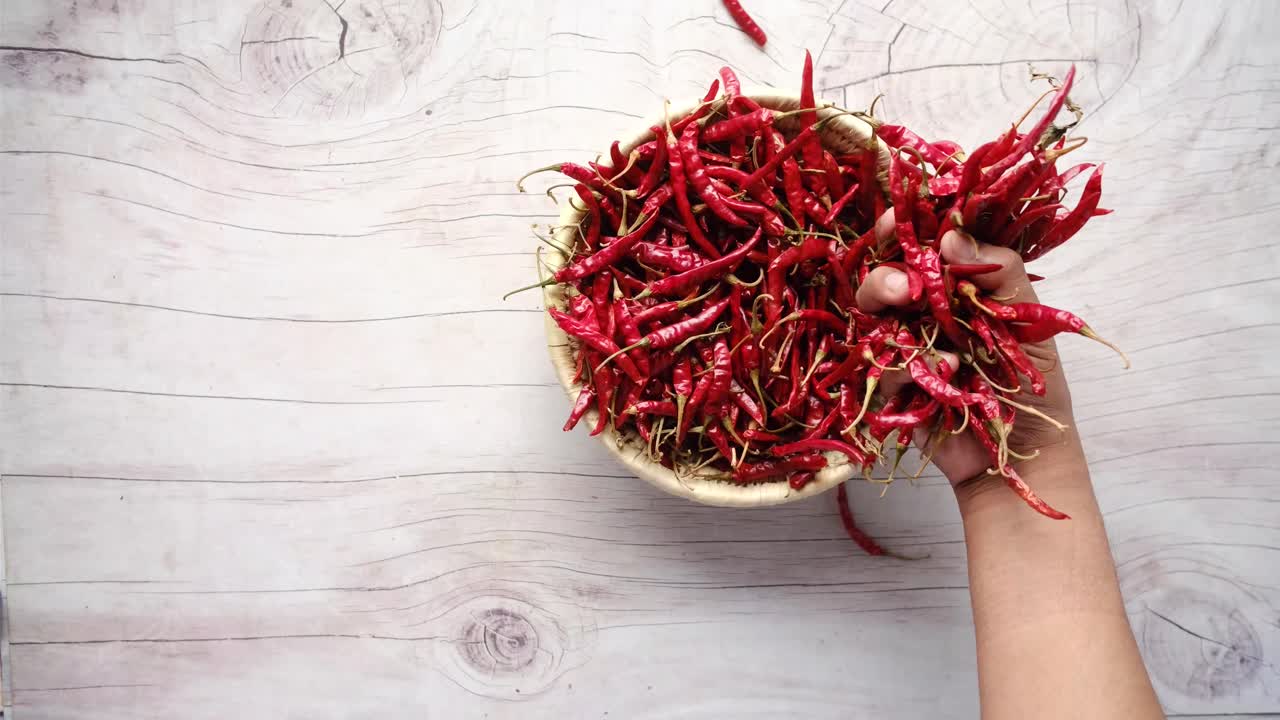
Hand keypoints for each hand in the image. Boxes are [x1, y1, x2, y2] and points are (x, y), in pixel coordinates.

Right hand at [854, 210, 1078, 487]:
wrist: (1024, 456)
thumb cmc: (1034, 387)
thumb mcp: (1030, 321)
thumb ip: (999, 274)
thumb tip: (951, 233)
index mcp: (958, 289)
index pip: (923, 245)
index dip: (906, 226)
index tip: (898, 215)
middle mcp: (926, 314)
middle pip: (885, 276)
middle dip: (885, 270)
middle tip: (903, 281)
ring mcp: (906, 349)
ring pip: (871, 315)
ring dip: (882, 302)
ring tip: (906, 303)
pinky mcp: (893, 387)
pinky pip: (880, 365)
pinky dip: (905, 364)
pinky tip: (944, 370)